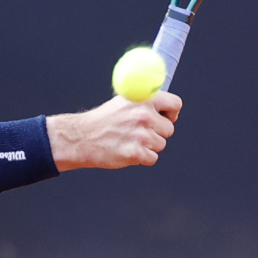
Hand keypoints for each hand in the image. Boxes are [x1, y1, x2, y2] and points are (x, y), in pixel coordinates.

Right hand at [47, 91, 182, 170]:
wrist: (82, 137)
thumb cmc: (104, 120)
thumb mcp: (124, 101)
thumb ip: (146, 102)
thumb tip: (168, 108)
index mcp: (143, 98)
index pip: (175, 104)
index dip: (171, 113)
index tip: (165, 118)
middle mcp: (144, 115)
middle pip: (169, 129)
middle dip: (157, 132)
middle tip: (138, 132)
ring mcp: (141, 135)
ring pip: (160, 144)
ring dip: (148, 145)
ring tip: (129, 140)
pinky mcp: (136, 153)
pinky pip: (152, 158)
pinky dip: (142, 158)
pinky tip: (127, 150)